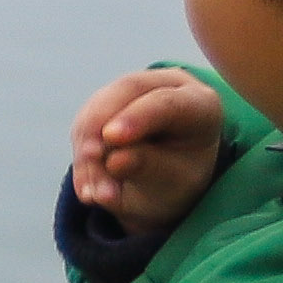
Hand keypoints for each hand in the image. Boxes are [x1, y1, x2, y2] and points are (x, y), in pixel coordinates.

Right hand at [71, 67, 227, 232]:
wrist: (164, 186)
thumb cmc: (179, 181)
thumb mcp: (174, 182)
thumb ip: (149, 167)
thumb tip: (114, 161)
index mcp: (201, 103)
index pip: (168, 101)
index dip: (138, 116)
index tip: (111, 137)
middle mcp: (167, 85)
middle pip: (126, 91)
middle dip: (101, 125)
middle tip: (89, 158)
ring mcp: (133, 91)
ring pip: (98, 109)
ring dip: (87, 151)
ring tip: (94, 196)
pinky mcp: (104, 104)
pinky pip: (84, 126)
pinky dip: (81, 159)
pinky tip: (88, 191)